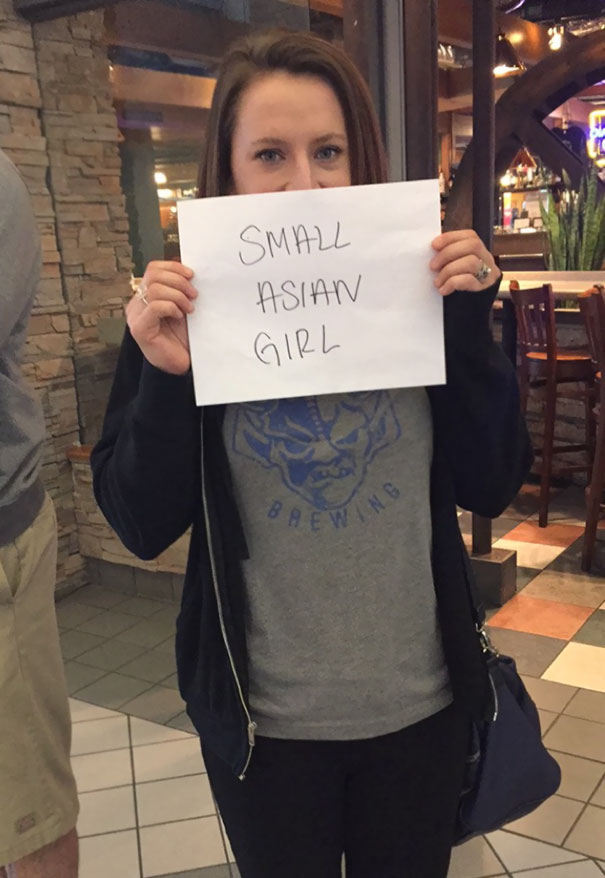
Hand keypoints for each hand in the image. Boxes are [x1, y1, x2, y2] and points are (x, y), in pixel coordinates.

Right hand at [126, 261, 196, 375]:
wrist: (181, 364)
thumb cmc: (182, 339)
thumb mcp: (183, 307)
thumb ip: (180, 290)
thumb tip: (189, 271)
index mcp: (145, 297)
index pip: (153, 269)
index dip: (173, 267)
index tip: (191, 275)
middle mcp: (136, 304)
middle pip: (153, 275)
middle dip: (178, 281)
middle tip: (193, 294)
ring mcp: (135, 316)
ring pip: (154, 289)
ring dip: (178, 296)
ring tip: (189, 309)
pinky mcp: (140, 329)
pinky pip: (155, 306)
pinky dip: (171, 307)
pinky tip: (180, 316)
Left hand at [430, 230, 500, 296]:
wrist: (468, 317)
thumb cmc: (459, 292)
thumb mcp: (457, 270)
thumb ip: (451, 259)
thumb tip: (433, 250)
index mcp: (480, 253)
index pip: (470, 236)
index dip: (451, 237)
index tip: (434, 245)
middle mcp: (488, 261)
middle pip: (472, 245)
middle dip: (448, 253)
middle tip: (433, 266)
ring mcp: (488, 275)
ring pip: (471, 262)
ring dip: (448, 270)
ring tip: (437, 282)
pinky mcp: (484, 290)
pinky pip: (468, 280)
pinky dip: (452, 283)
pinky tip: (443, 290)